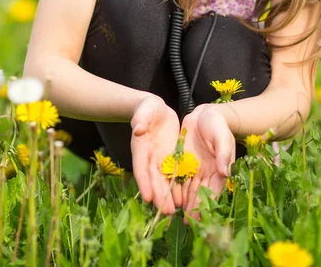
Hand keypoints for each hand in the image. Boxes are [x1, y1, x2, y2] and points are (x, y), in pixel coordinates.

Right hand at [130, 95, 181, 213]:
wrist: (156, 109)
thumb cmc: (147, 109)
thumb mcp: (144, 111)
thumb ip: (140, 119)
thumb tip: (137, 128)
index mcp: (140, 148)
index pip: (141, 168)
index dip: (144, 183)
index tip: (147, 198)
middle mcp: (149, 157)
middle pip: (153, 179)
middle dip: (159, 196)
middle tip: (165, 212)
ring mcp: (160, 159)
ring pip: (164, 180)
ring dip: (168, 195)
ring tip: (175, 210)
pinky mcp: (170, 157)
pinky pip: (174, 174)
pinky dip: (177, 186)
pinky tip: (183, 198)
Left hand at [181, 104, 234, 220]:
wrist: (205, 114)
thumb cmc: (218, 125)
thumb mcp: (222, 137)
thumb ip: (223, 153)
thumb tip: (224, 172)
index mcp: (218, 170)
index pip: (212, 192)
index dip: (205, 206)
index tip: (199, 218)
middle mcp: (205, 173)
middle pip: (198, 194)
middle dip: (193, 209)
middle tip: (186, 224)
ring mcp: (193, 168)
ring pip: (187, 189)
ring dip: (182, 202)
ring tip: (174, 215)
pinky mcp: (183, 161)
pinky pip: (178, 177)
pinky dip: (174, 188)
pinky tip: (168, 197)